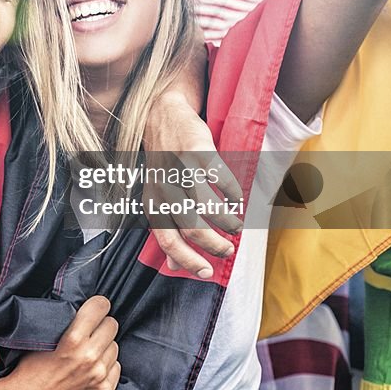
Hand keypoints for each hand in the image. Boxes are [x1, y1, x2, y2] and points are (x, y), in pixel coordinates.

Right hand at [0, 296, 120, 389]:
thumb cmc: (31, 369)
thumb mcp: (43, 339)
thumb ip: (66, 323)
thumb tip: (83, 308)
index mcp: (73, 340)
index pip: (101, 308)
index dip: (98, 304)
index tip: (95, 306)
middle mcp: (90, 357)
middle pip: (112, 325)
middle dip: (101, 325)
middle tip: (89, 330)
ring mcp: (99, 376)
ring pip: (115, 346)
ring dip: (104, 346)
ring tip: (88, 351)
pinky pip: (116, 366)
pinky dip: (107, 364)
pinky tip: (92, 367)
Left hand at [142, 93, 241, 278]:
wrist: (162, 116)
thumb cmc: (164, 164)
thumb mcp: (158, 197)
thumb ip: (166, 229)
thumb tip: (172, 264)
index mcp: (152, 203)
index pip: (167, 241)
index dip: (188, 260)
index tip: (206, 273)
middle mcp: (164, 187)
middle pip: (190, 228)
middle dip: (213, 245)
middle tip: (228, 249)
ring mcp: (180, 168)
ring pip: (207, 207)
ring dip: (227, 222)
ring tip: (236, 226)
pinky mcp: (198, 150)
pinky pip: (221, 178)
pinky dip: (233, 194)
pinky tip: (237, 200)